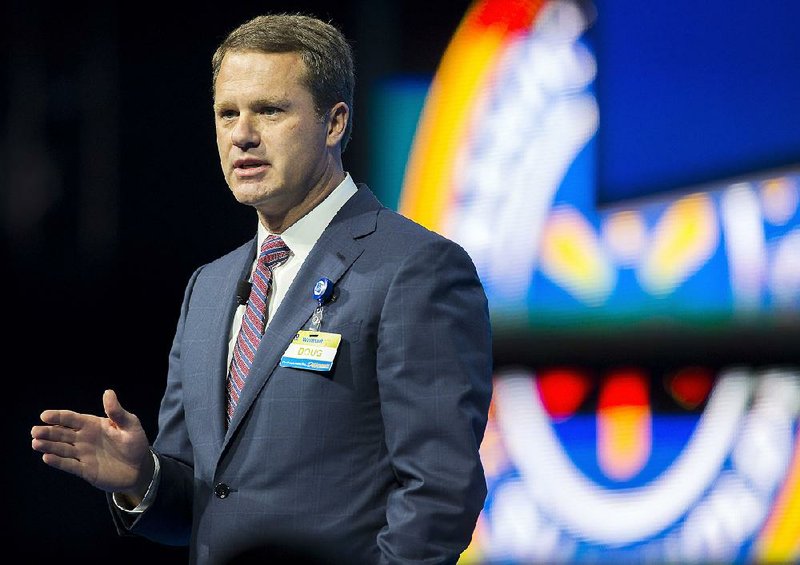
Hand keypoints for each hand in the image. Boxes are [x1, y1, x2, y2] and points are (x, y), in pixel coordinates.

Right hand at [31, 389, 153, 500]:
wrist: (140, 468)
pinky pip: (69, 465)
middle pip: (61, 434)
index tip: (44, 415)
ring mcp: (83, 454)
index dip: (58, 417)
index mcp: (93, 425)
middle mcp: (84, 438)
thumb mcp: (130, 425)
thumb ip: (117, 412)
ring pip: (61, 449)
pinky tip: (47, 458)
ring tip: (36, 443)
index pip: (72, 419)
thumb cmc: (135, 443)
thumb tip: (108, 392)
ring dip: (48, 446)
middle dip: (48, 432)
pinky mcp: (85, 470)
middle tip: (35, 431)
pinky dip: (58, 462)